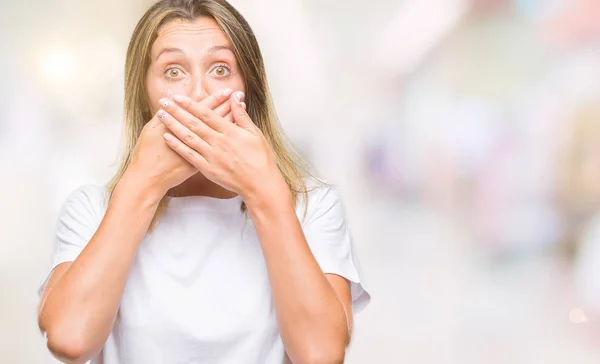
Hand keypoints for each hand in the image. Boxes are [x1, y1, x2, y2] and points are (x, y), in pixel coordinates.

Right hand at [122, 89, 234, 197]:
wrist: (149, 178)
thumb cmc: (146, 153)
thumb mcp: (150, 130)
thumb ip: (162, 115)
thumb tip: (168, 101)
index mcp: (181, 126)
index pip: (202, 109)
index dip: (215, 100)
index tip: (227, 91)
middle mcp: (193, 138)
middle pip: (214, 119)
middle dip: (227, 106)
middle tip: (238, 96)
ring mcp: (199, 151)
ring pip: (218, 133)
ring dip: (229, 120)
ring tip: (240, 111)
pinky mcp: (201, 163)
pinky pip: (218, 148)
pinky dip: (225, 140)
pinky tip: (234, 133)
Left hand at [158, 91, 283, 198]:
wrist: (259, 184)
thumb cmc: (260, 158)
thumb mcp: (255, 133)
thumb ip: (242, 115)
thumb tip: (235, 97)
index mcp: (230, 132)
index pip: (207, 114)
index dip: (191, 104)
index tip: (178, 97)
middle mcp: (219, 142)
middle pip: (194, 123)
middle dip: (177, 111)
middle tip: (163, 101)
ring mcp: (212, 156)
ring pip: (189, 137)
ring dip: (173, 125)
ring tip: (161, 115)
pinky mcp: (208, 169)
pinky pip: (190, 155)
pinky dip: (178, 146)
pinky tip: (167, 137)